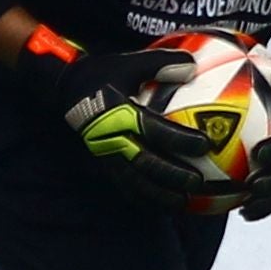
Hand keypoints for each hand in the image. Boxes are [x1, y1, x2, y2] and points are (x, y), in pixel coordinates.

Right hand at [3, 25, 222, 212]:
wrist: (66, 89)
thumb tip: (193, 64)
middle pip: (146, 163)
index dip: (180, 139)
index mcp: (121, 114)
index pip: (155, 130)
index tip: (204, 144)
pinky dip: (144, 199)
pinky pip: (125, 186)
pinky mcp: (104, 163)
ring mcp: (107, 155)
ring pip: (135, 182)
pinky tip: (162, 206)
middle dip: (172, 175)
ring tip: (184, 203)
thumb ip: (161, 63)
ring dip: (160, 195)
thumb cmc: (102, 74)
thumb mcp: (129, 63)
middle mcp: (113, 138)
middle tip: (197, 182)